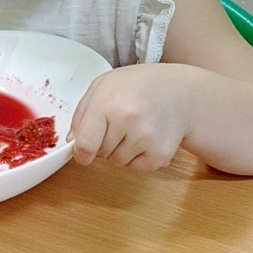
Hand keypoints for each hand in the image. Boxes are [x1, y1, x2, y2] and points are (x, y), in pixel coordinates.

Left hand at [68, 64, 193, 171]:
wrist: (180, 92)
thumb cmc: (137, 86)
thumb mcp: (104, 85)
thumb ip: (82, 113)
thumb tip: (72, 142)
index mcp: (108, 102)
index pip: (85, 144)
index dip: (81, 152)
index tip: (83, 150)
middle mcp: (128, 121)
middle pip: (100, 153)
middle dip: (103, 143)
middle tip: (117, 123)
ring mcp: (147, 138)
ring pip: (117, 162)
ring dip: (119, 151)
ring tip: (133, 128)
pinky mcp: (161, 154)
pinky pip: (136, 168)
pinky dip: (137, 158)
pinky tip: (146, 137)